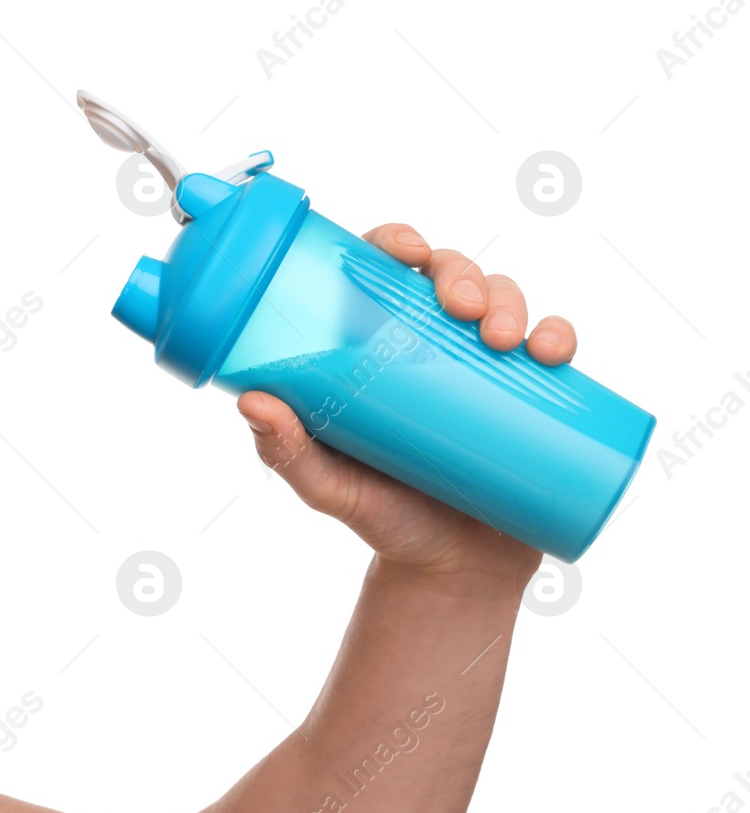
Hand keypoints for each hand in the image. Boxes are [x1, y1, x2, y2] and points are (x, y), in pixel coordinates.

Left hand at [235, 223, 577, 584]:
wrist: (448, 572)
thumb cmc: (380, 515)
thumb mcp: (327, 484)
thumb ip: (286, 450)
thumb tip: (252, 404)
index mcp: (377, 345)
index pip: (384, 272)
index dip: (397, 240)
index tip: (404, 248)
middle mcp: (434, 344)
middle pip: (451, 276)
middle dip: (464, 273)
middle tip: (461, 307)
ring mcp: (486, 368)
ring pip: (505, 302)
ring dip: (511, 301)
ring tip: (504, 339)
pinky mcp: (535, 398)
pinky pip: (553, 349)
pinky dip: (560, 336)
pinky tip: (552, 350)